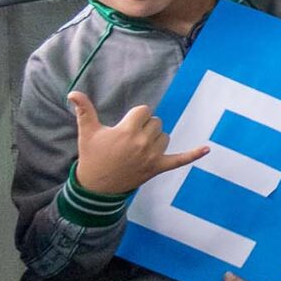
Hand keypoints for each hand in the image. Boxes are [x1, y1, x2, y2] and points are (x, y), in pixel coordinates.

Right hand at [67, 92, 208, 194]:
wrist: (97, 187)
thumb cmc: (93, 156)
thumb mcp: (87, 132)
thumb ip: (84, 110)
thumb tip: (73, 93)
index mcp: (127, 131)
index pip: (144, 111)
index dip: (136, 116)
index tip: (125, 126)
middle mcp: (143, 142)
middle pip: (156, 122)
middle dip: (144, 126)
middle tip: (129, 140)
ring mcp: (153, 156)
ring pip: (165, 136)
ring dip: (155, 138)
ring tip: (138, 148)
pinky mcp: (159, 167)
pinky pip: (181, 159)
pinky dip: (194, 154)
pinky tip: (207, 149)